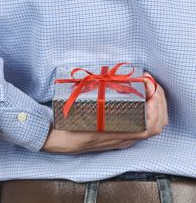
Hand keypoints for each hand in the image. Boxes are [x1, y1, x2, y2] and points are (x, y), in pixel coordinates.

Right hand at [41, 71, 168, 153]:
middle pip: (157, 123)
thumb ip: (97, 99)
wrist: (60, 140)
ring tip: (145, 87)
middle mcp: (126, 138)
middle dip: (159, 100)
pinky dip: (145, 109)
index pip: (153, 125)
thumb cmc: (70, 127)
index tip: (149, 85)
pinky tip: (136, 97)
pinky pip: (140, 123)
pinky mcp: (118, 134)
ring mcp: (123, 137)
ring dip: (154, 104)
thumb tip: (108, 79)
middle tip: (149, 82)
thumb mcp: (84, 112)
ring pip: (150, 123)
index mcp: (121, 135)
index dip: (158, 104)